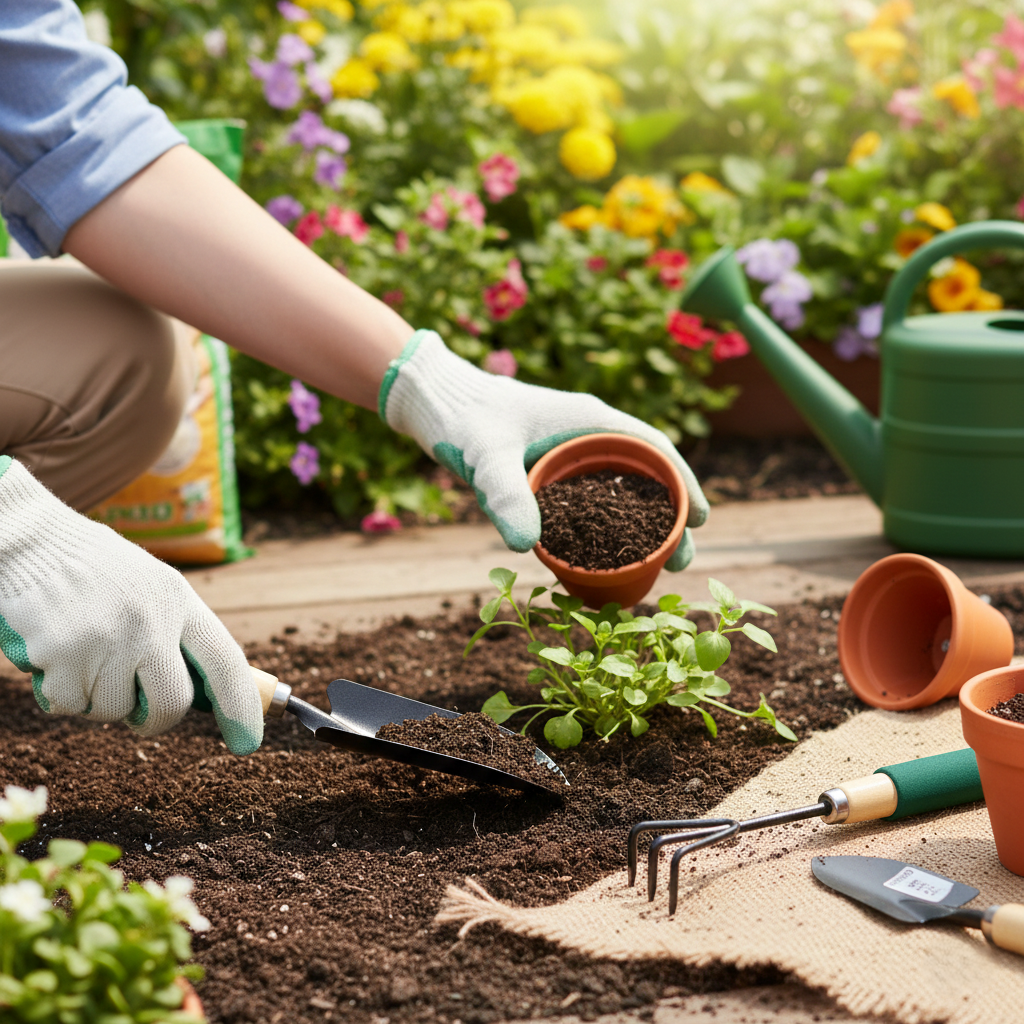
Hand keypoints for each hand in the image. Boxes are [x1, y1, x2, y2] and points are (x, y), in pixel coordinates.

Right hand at [0, 457, 262, 752]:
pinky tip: (54, 654)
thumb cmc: (95, 571)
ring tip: (82, 653)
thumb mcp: (151, 586)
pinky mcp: (64, 653)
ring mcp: (108, 639)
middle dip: (155, 720)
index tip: (247, 742)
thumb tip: (199, 697)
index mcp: (179, 601)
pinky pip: (69, 705)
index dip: (241, 706)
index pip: (225, 662)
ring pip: (112, 710)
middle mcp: (151, 621)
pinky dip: (59, 693)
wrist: (31, 541)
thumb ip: (175, 633)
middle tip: (139, 716)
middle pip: (172, 704)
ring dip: (95, 698)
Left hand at [379, 331, 708, 569]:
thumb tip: (524, 545)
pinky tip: (603, 553)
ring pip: (619, 489)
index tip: (701, 519)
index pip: (653, 449)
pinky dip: (605, 523)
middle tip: (681, 559)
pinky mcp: (549, 466)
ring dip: (640, 524)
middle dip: (669, 516)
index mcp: (587, 420)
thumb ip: (505, 494)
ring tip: (655, 563)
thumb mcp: (486, 456)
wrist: (433, 401)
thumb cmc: (463, 417)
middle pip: (644, 475)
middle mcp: (585, 433)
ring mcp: (568, 450)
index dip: (682, 482)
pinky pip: (590, 496)